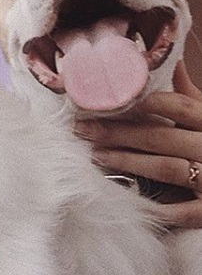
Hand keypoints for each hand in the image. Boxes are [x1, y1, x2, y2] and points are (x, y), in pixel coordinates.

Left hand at [75, 61, 201, 227]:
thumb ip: (193, 96)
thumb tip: (174, 63)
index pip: (177, 106)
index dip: (143, 103)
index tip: (108, 101)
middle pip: (160, 136)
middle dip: (117, 132)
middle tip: (83, 128)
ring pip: (165, 168)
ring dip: (126, 161)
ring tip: (95, 154)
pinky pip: (183, 211)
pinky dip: (156, 206)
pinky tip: (128, 197)